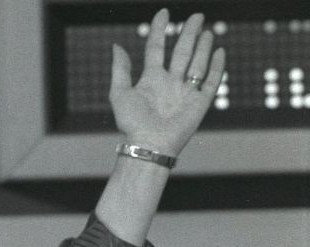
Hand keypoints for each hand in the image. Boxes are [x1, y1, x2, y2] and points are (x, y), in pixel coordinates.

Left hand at [109, 9, 225, 156]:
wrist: (150, 144)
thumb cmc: (132, 123)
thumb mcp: (120, 93)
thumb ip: (120, 69)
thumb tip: (117, 45)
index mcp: (151, 79)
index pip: (156, 48)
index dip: (159, 30)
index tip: (164, 12)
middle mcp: (169, 83)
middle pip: (181, 52)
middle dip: (189, 33)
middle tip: (197, 16)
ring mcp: (185, 91)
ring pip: (197, 63)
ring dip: (203, 46)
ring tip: (206, 31)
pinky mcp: (200, 102)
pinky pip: (211, 81)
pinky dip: (216, 66)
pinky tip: (219, 52)